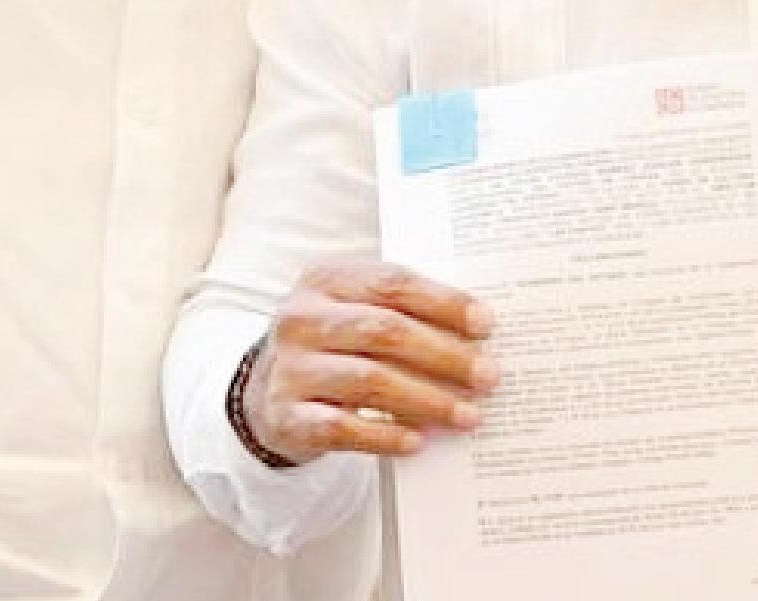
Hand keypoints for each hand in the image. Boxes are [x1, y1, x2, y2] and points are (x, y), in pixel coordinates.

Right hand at [243, 259, 498, 463]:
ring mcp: (289, 368)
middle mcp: (301, 319)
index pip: (392, 283)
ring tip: (468, 415)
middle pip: (384, 330)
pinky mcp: (286, 415)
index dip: (443, 303)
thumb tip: (478, 337)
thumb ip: (404, 313)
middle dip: (444, 355)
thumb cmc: (335, 347)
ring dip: (427, 400)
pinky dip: (384, 435)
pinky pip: (342, 427)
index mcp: (324, 280)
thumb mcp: (357, 313)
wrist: (269, 393)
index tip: (486, 326)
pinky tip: (418, 441)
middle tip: (488, 377)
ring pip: (368, 380)